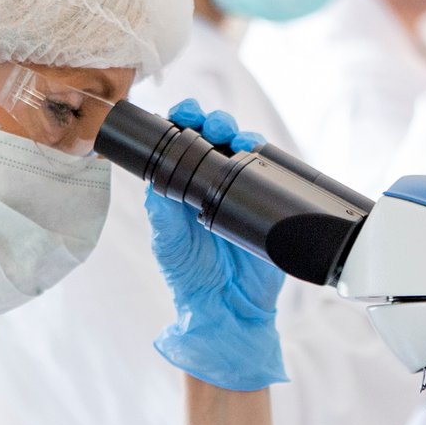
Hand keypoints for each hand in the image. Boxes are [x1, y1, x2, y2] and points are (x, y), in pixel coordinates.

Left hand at [147, 100, 287, 390]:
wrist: (229, 309)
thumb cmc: (192, 278)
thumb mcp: (168, 243)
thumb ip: (162, 213)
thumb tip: (155, 180)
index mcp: (186, 188)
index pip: (184, 144)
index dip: (185, 123)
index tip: (182, 115)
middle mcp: (215, 184)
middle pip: (217, 138)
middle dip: (213, 122)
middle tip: (210, 125)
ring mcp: (244, 191)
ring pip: (244, 149)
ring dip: (239, 133)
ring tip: (233, 136)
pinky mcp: (269, 203)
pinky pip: (270, 172)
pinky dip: (263, 156)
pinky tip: (254, 150)